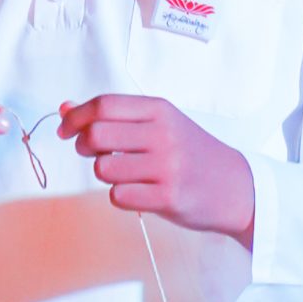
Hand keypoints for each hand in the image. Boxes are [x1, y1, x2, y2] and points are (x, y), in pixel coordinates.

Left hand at [57, 94, 254, 248]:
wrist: (237, 187)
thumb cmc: (192, 153)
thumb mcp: (160, 124)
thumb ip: (116, 116)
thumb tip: (65, 108)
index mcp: (159, 110)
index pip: (103, 105)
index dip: (76, 117)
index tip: (65, 130)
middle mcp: (163, 134)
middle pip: (96, 134)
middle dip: (83, 145)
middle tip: (90, 152)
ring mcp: (167, 166)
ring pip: (103, 168)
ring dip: (103, 173)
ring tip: (123, 173)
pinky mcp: (168, 197)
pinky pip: (118, 195)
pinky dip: (120, 195)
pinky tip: (137, 191)